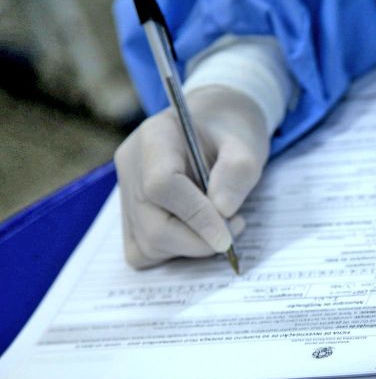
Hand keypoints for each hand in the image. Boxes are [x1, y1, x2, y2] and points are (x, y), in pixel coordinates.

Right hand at [114, 87, 268, 267]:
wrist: (217, 126)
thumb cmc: (231, 133)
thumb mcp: (246, 144)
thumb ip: (238, 172)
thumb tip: (223, 211)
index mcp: (155, 137)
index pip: (162, 185)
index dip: (197, 216)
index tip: (230, 230)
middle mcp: (131, 166)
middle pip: (152, 225)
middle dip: (198, 240)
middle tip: (233, 228)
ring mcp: (125, 193)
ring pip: (147, 245)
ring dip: (190, 247)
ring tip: (218, 225)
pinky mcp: (130, 216)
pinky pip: (142, 252)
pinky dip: (174, 252)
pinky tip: (197, 233)